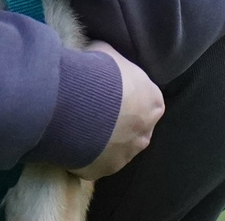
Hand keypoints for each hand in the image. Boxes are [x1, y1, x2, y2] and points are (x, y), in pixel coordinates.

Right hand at [76, 42, 162, 178]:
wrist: (76, 103)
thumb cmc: (97, 72)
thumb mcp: (106, 52)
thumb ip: (111, 60)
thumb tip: (100, 56)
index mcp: (152, 103)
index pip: (146, 100)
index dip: (127, 96)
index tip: (108, 92)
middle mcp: (145, 133)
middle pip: (134, 128)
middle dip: (118, 122)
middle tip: (94, 111)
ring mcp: (125, 156)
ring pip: (116, 149)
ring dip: (103, 141)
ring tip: (80, 127)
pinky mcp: (104, 170)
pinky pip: (95, 163)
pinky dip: (86, 155)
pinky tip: (72, 142)